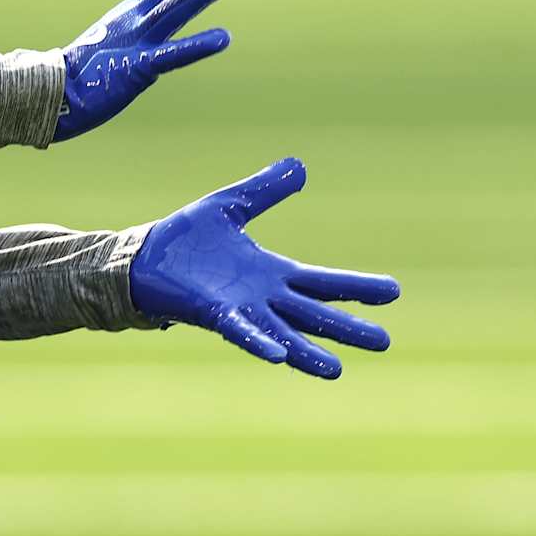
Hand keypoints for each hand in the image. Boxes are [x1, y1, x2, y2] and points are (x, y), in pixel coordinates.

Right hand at [54, 0, 249, 141]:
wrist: (52, 93)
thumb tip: (159, 25)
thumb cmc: (84, 73)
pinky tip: (224, 38)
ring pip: (178, 6)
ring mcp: (137, 39)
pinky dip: (198, 45)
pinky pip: (171, 55)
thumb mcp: (117, 41)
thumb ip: (140, 30)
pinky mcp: (136, 68)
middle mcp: (137, 16)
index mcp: (133, 9)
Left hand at [129, 157, 399, 378]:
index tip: (393, 291)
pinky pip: (242, 332)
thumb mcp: (231, 205)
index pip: (322, 281)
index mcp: (271, 273)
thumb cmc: (184, 239)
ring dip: (309, 352)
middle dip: (347, 328)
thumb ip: (264, 190)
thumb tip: (300, 166)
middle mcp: (262, 298)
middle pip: (314, 314)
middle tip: (384, 342)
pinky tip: (280, 356)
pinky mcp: (213, 314)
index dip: (356, 287)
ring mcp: (240, 310)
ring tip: (337, 370)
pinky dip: (261, 343)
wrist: (142, 256)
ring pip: (284, 334)